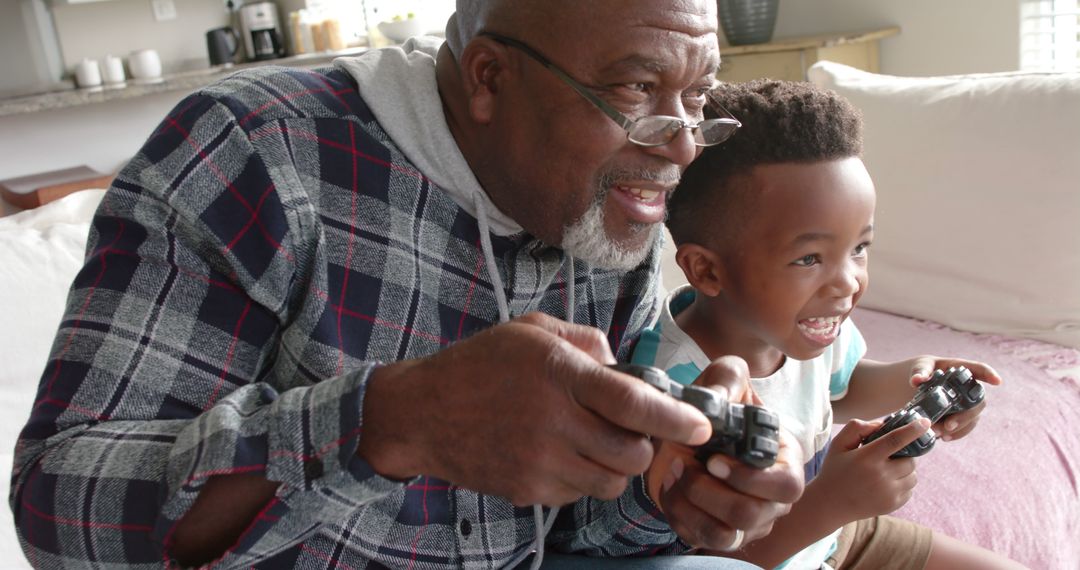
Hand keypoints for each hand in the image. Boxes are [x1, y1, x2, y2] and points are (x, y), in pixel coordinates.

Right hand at [357, 312, 711, 506]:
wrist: (422, 413)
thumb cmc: (479, 365)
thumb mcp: (532, 331)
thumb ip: (587, 341)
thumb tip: (624, 368)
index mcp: (559, 373)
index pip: (633, 402)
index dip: (675, 417)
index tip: (700, 425)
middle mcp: (553, 421)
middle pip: (632, 453)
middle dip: (646, 446)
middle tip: (634, 429)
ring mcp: (539, 462)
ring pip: (610, 482)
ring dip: (616, 466)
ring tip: (594, 441)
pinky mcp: (528, 491)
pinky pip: (578, 494)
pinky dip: (582, 478)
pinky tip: (560, 453)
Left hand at [646, 357, 804, 550]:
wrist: (684, 430)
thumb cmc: (715, 407)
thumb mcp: (722, 380)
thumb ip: (727, 380)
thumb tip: (719, 402)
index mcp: (784, 461)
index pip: (786, 486)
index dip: (748, 478)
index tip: (713, 460)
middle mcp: (772, 499)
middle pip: (751, 515)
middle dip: (708, 491)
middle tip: (685, 463)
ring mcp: (748, 522)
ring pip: (724, 535)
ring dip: (691, 503)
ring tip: (675, 472)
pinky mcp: (718, 533)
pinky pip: (700, 539)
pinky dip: (678, 514)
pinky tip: (670, 486)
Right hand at [814, 417, 929, 522]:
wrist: (830, 504)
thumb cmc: (834, 470)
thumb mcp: (838, 444)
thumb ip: (857, 428)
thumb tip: (882, 424)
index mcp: (867, 457)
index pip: (895, 439)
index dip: (912, 429)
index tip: (925, 422)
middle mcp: (880, 475)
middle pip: (909, 459)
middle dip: (904, 455)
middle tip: (890, 457)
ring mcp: (888, 492)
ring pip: (913, 476)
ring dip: (905, 470)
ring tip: (887, 471)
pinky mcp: (893, 504)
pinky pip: (910, 489)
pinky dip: (902, 484)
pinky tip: (885, 484)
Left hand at [907, 356, 1001, 440]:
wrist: (917, 383)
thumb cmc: (922, 370)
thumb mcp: (919, 367)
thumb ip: (919, 372)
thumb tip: (916, 380)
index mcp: (961, 370)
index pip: (979, 370)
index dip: (989, 374)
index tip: (997, 381)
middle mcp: (969, 387)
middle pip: (977, 402)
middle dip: (966, 416)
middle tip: (948, 425)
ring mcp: (967, 403)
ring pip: (973, 417)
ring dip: (959, 428)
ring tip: (940, 434)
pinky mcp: (961, 416)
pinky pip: (966, 427)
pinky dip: (956, 434)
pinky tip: (944, 438)